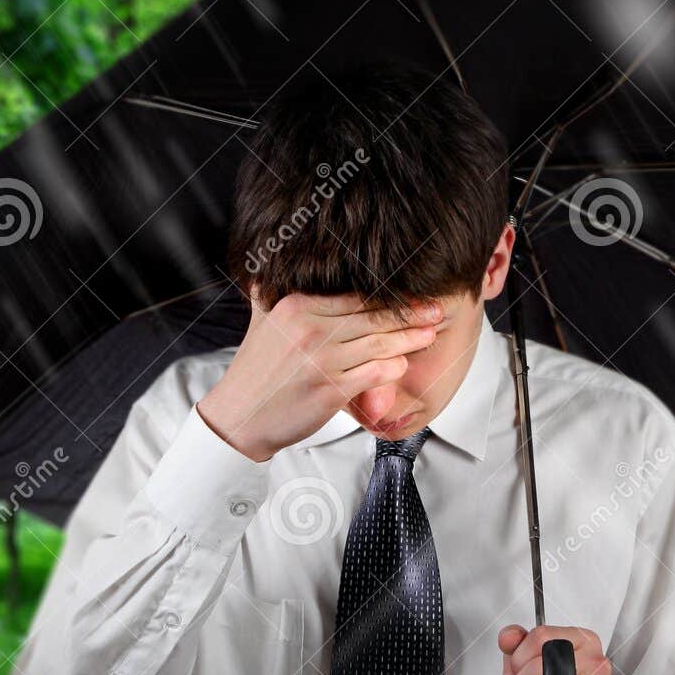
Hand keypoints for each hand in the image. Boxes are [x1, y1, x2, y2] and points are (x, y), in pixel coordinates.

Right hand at [197, 293, 441, 461]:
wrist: (239, 417)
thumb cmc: (255, 373)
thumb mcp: (260, 320)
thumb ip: (272, 290)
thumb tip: (274, 258)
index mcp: (296, 306)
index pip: (355, 296)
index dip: (389, 296)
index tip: (413, 294)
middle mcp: (309, 329)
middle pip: (372, 317)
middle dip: (410, 314)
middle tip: (435, 310)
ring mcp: (321, 359)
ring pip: (378, 344)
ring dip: (409, 339)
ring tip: (428, 334)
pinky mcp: (330, 389)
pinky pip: (374, 374)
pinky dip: (393, 368)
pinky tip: (403, 365)